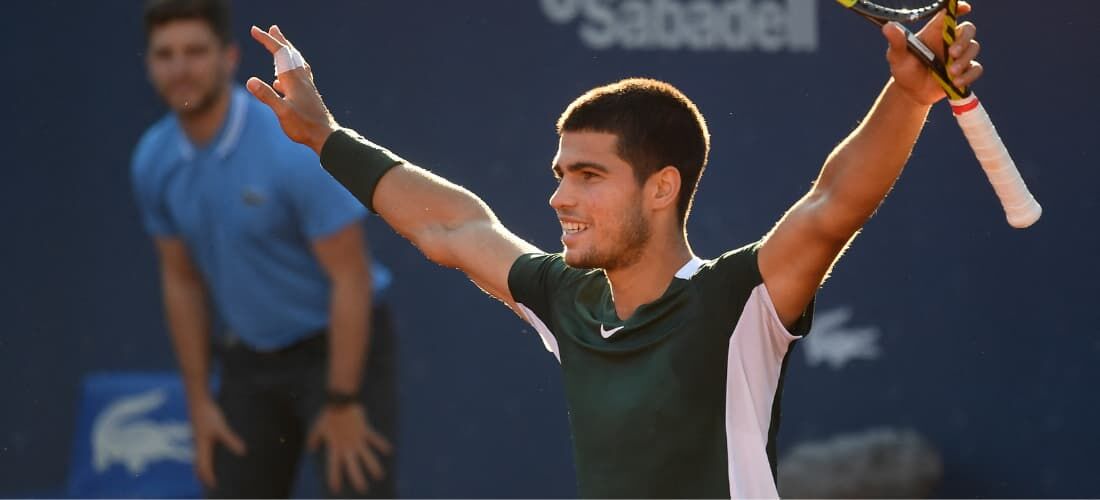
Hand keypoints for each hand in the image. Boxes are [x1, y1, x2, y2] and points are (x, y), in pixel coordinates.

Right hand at [189, 397, 245, 487]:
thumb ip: (231, 440)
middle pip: (198, 465)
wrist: (198, 399)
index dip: (208, 478)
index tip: (214, 486)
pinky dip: (205, 457)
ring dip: (203, 466)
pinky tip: (213, 454)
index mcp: (202, 447)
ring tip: (210, 473)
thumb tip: (243, 452)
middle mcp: (198, 445)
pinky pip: (201, 450)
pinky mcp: (201, 433)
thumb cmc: (208, 413)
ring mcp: (198, 439)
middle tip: (210, 483)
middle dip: (203, 475)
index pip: (203, 467)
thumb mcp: (222, 428)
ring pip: (199, 458)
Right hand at [246, 25, 338, 153]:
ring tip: (281, 48)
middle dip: (280, 40)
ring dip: (287, 53)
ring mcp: (306, 87)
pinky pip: (299, 77)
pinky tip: (281, 82)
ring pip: (296, 64)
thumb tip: (250, 81)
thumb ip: (267, 96)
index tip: (254, 30)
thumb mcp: (282, 112)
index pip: (279, 53)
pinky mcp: (308, 95)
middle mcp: (301, 80)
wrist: (325, 136)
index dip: (266, 40)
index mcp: (293, 80)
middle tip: (273, 28)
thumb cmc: (304, 125)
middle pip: (290, 54)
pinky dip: (290, 72)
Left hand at [308, 403, 392, 493]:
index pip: (334, 466)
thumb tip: (310, 448)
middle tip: (362, 489)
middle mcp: (347, 446)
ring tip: (379, 476)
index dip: (334, 478)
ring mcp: (357, 439)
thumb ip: (314, 438)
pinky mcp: (365, 431)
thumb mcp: (318, 427)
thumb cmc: (328, 414)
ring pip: (367, 456)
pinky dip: (382, 444)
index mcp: (335, 447)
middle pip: (353, 466)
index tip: (335, 489)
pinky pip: (375, 438)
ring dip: (373, 466)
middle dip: (357, 478)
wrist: (340, 401)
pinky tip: (389, 451)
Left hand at [883, 2, 982, 105]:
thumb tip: (888, 27)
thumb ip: (896, 42)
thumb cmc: (904, 68)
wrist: (911, 92)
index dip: (958, 8)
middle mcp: (949, 40)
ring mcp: (959, 55)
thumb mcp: (897, 56)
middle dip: (963, 40)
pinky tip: (956, 83)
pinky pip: (976, 69)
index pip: (949, 14)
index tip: (965, 8)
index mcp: (935, 32)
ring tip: (950, 73)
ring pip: (973, 48)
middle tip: (952, 53)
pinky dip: (969, 75)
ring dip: (964, 60)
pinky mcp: (964, 70)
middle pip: (968, 30)